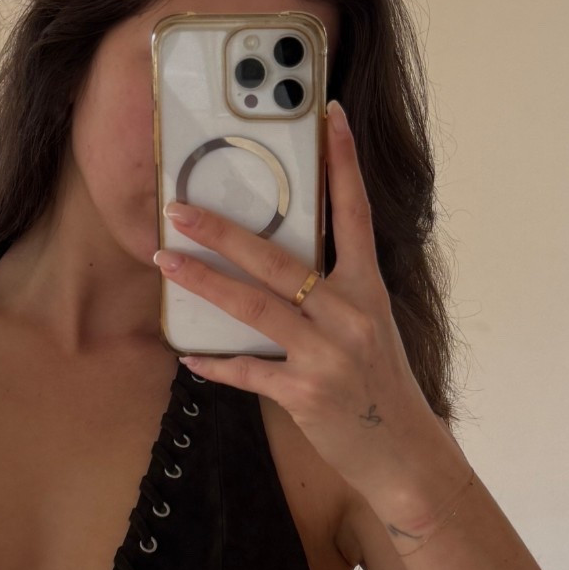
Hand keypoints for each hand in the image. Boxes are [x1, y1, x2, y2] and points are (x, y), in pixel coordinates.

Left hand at [153, 99, 469, 527]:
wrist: (403, 453)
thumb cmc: (381, 389)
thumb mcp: (371, 330)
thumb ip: (335, 297)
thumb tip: (289, 270)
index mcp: (369, 291)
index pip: (356, 214)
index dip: (343, 162)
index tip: (329, 116)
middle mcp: (349, 316)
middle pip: (279, 259)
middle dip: (224, 231)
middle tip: (181, 208)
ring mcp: (325, 355)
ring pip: (253, 307)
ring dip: (203, 283)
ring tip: (165, 261)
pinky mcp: (304, 395)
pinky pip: (249, 373)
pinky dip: (217, 366)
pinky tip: (190, 358)